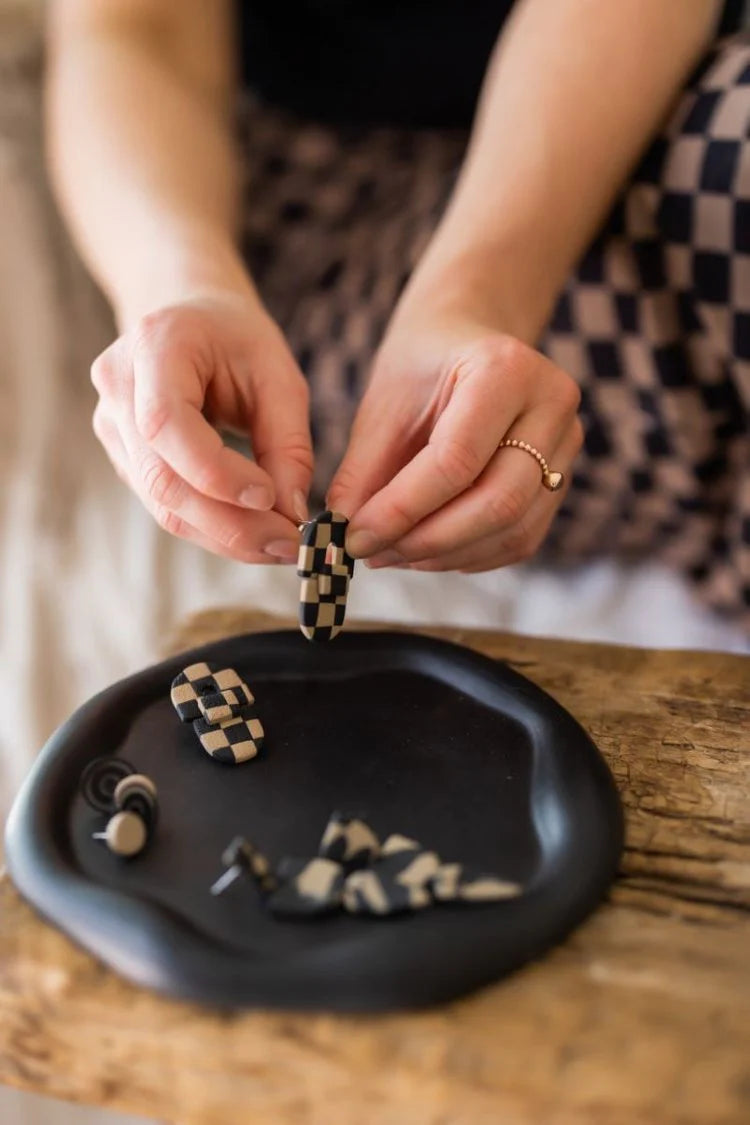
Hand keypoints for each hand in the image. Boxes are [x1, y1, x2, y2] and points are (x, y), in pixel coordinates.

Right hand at [91, 293, 311, 562]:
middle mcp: (118, 388)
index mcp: (154, 347)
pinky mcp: (124, 459)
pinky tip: (255, 533)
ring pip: (163, 505)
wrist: (189, 317)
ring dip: (226, 536)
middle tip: (289, 544)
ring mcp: (112, 427)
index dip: (216, 472)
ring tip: (280, 544)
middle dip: (231, 524)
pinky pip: (167, 506)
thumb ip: (288, 443)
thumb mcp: (279, 374)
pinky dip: (214, 528)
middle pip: (163, 480)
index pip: (166, 425)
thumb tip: (292, 512)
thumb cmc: (237, 339)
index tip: (271, 498)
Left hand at [327, 316, 581, 571]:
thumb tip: (344, 536)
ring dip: (447, 554)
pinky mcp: (563, 478)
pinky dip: (470, 556)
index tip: (355, 537)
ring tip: (393, 554)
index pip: (456, 460)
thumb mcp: (382, 406)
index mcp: (505, 369)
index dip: (402, 509)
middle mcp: (551, 405)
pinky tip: (427, 551)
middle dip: (428, 540)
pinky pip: (522, 537)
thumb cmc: (420, 368)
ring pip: (514, 528)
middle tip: (374, 553)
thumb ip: (364, 471)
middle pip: (499, 501)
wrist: (465, 342)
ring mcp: (567, 444)